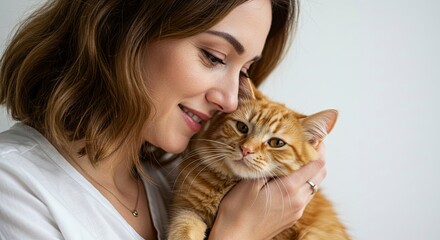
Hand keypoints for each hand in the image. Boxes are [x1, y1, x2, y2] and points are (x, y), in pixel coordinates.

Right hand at [208, 143, 326, 239]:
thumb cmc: (237, 210)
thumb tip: (279, 152)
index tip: (313, 136)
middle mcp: (298, 200)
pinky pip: (305, 196)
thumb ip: (268, 166)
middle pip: (320, 175)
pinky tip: (291, 178)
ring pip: (314, 186)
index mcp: (289, 188)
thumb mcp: (249, 182)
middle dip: (319, 157)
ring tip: (300, 158)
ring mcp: (297, 210)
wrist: (235, 237)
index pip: (315, 164)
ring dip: (312, 171)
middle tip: (312, 144)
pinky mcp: (292, 217)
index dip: (317, 148)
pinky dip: (304, 183)